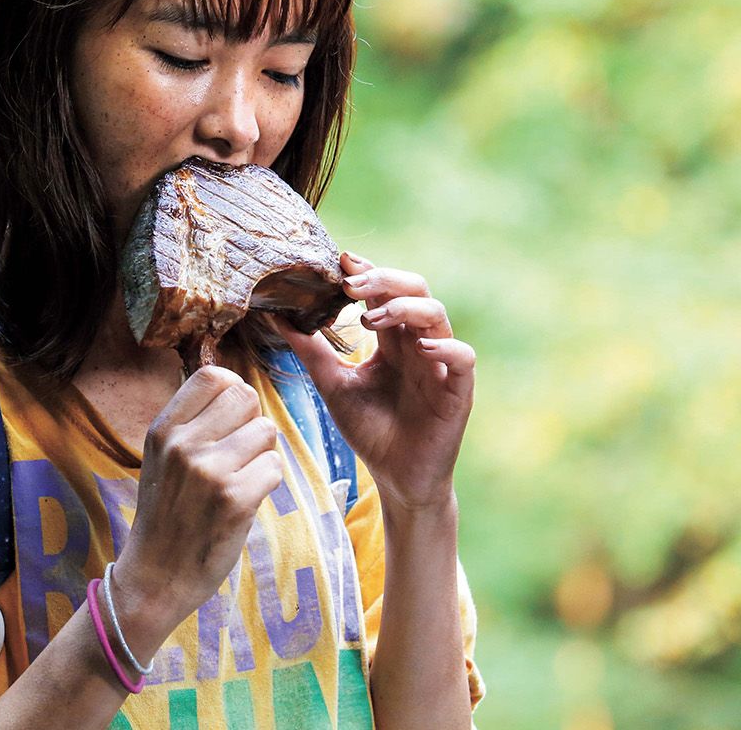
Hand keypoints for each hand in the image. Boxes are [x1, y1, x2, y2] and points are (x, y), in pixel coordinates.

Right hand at [110, 365, 283, 650]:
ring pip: (266, 431)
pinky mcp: (235, 500)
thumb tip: (233, 384)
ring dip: (263, 453)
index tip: (232, 416)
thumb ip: (191, 423)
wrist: (155, 576)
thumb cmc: (166, 514)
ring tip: (242, 477)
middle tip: (240, 451)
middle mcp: (183, 444)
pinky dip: (268, 482)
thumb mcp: (161, 457)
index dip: (232, 391)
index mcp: (164, 429)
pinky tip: (247, 498)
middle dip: (252, 421)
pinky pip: (274, 467)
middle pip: (246, 397)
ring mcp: (209, 472)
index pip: (213, 376)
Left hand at [271, 251, 475, 514]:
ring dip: (405, 308)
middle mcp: (418, 343)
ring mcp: (441, 364)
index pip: (384, 291)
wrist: (396, 478)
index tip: (340, 262)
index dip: (367, 272)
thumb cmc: (370, 430)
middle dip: (383, 279)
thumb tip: (277, 317)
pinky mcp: (458, 390)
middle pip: (414, 290)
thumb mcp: (333, 385)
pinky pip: (463, 357)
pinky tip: (421, 349)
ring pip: (437, 315)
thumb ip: (311, 351)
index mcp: (391, 338)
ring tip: (371, 318)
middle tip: (351, 284)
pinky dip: (446, 348)